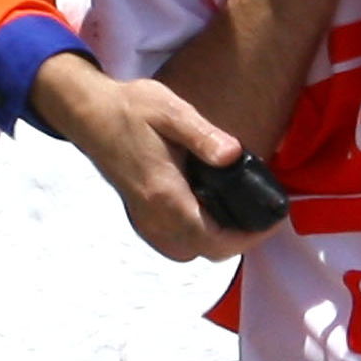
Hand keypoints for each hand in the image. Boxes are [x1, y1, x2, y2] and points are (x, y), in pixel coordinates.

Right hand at [27, 58, 267, 263]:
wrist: (89, 113)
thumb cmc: (130, 109)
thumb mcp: (171, 111)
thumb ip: (204, 136)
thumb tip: (233, 155)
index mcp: (166, 194)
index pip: (213, 238)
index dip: (248, 238)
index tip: (271, 222)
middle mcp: (154, 215)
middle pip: (205, 250)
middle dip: (239, 241)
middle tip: (262, 218)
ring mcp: (144, 218)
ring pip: (189, 250)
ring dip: (217, 241)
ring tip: (241, 217)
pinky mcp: (140, 213)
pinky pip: (174, 241)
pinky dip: (197, 236)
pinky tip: (209, 212)